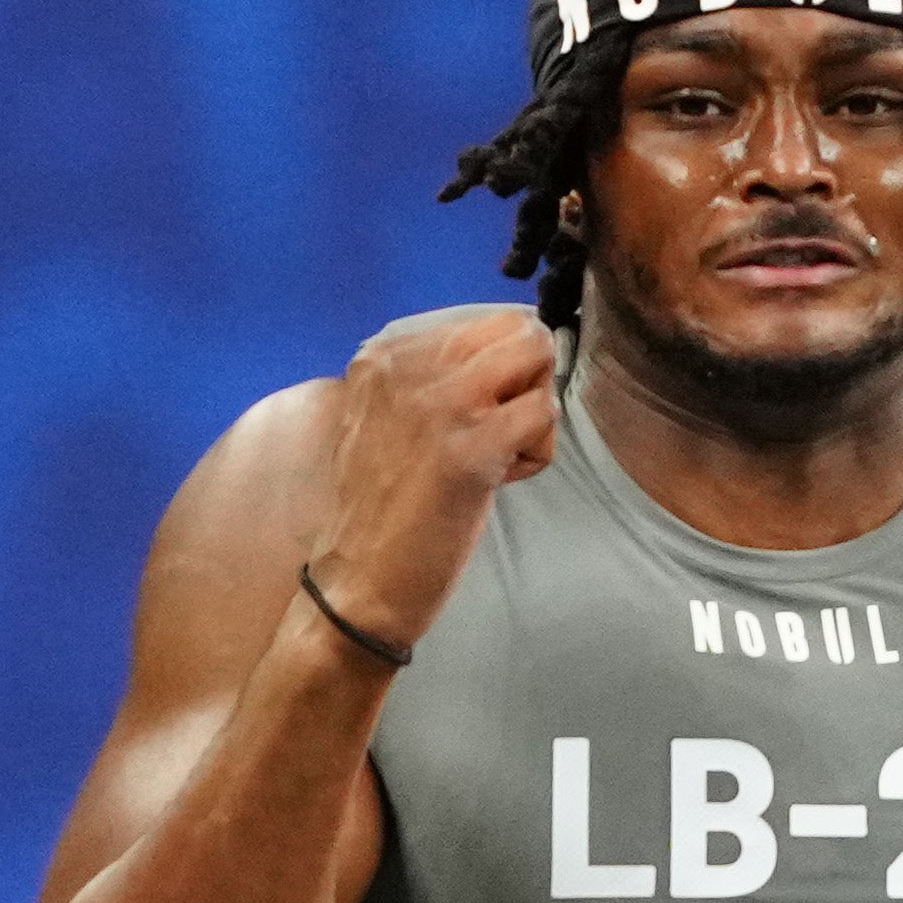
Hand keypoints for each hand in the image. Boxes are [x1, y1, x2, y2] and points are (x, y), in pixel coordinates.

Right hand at [306, 306, 562, 651]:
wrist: (358, 583)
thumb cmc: (384, 508)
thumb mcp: (388, 416)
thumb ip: (432, 374)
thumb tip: (518, 344)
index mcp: (384, 351)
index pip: (487, 319)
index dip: (498, 371)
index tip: (465, 419)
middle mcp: (407, 363)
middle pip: (519, 328)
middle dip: (526, 381)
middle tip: (496, 432)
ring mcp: (439, 402)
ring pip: (537, 358)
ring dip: (533, 411)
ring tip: (494, 455)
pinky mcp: (470, 447)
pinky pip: (544, 415)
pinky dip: (536, 453)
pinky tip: (499, 481)